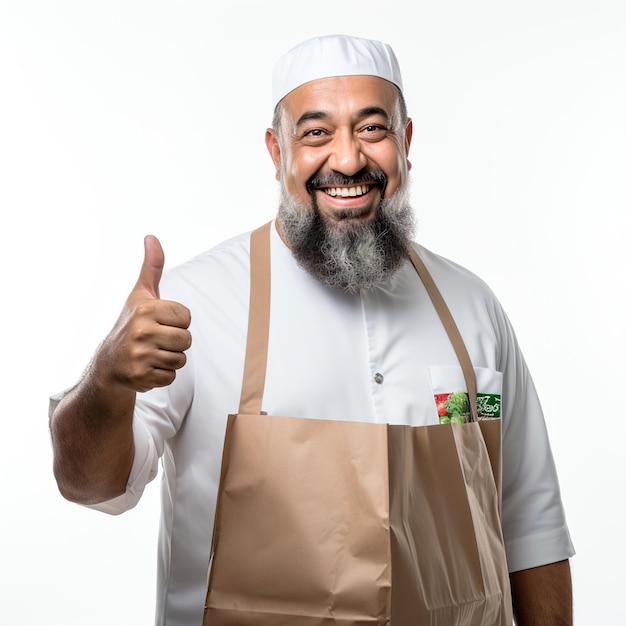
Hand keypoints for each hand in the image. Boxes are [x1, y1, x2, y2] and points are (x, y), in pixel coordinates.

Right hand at [96, 235, 191, 392]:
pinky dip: (162, 374)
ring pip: (180, 359)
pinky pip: (171, 376)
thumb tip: (151, 237)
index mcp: (146, 309)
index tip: (160, 322)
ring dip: (169, 358)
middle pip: (187, 340)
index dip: (177, 321)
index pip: (187, 318)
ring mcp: (140, 355)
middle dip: (175, 342)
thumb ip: (152, 267)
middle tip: (156, 340)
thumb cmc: (130, 324)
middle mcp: (141, 331)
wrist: (109, 362)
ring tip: (152, 353)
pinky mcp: (141, 377)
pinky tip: (147, 367)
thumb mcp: (141, 294)